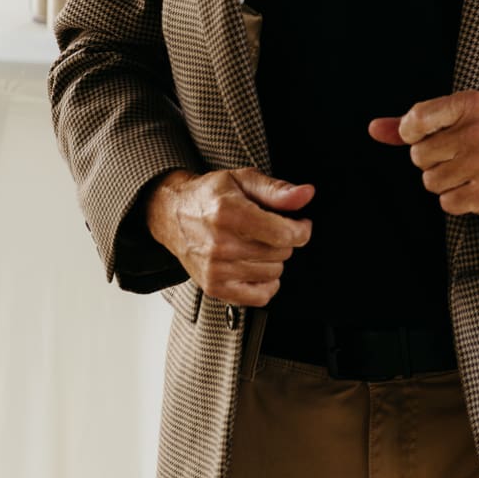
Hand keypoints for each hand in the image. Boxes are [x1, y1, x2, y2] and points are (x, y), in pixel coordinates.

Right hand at [145, 167, 313, 308]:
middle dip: (283, 240)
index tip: (300, 224)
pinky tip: (257, 266)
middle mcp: (220, 244)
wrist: (172, 213)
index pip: (283, 234)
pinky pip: (259, 297)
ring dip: (273, 260)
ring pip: (273, 273)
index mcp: (229, 213)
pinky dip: (266, 284)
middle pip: (280, 253)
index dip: (301, 230)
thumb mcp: (243, 180)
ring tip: (256, 244)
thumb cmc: (210, 195)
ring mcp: (216, 269)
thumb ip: (276, 190)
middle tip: (269, 229)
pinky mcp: (214, 287)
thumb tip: (306, 195)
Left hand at [369, 90, 478, 224]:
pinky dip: (457, 200)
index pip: (416, 118)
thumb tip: (373, 129)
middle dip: (432, 162)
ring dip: (445, 183)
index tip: (425, 136)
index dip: (411, 133)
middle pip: (419, 155)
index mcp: (471, 105)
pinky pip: (446, 202)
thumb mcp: (457, 121)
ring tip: (469, 174)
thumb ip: (414, 123)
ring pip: (430, 181)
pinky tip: (476, 189)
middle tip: (459, 158)